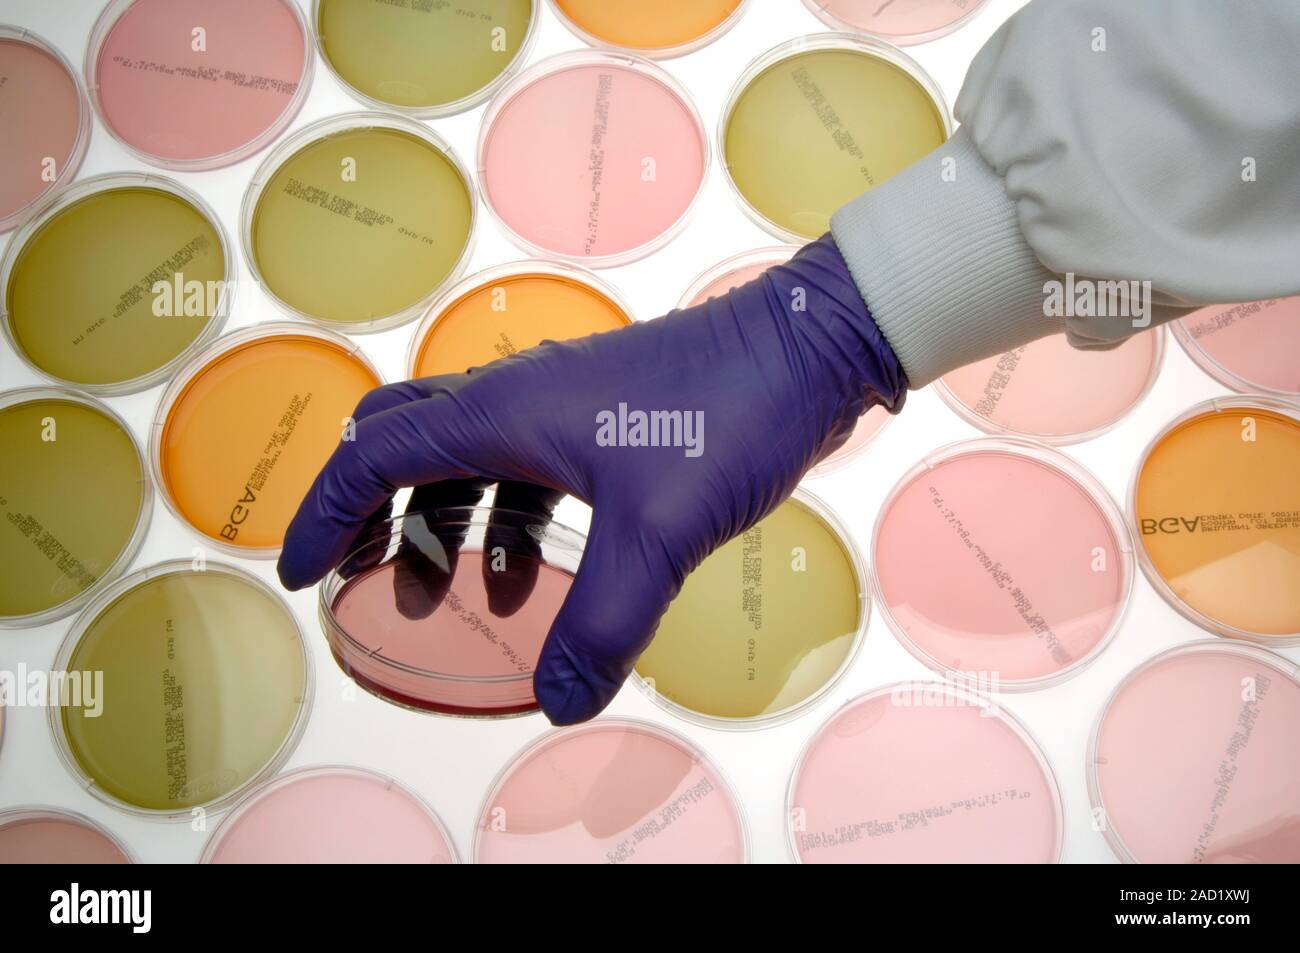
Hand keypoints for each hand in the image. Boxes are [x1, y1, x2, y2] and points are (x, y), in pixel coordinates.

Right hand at [277, 235, 903, 723]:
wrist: (810, 347)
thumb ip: (604, 621)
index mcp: (503, 410)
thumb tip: (560, 702)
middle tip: (370, 580)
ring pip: (470, 461)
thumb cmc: (728, 411)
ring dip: (449, 525)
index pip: (373, 454)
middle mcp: (518, 398)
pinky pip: (528, 469)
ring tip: (458, 599)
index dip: (324, 513)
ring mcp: (562, 404)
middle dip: (377, 516)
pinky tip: (538, 573)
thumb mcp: (660, 531)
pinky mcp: (604, 419)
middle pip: (405, 445)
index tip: (301, 572)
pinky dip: (513, 521)